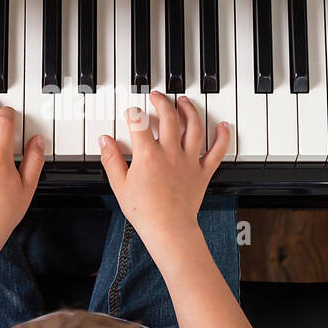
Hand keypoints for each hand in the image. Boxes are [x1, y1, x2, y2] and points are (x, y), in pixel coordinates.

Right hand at [98, 92, 228, 256]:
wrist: (169, 230)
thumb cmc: (145, 211)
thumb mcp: (119, 185)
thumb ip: (111, 159)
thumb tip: (105, 141)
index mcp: (148, 155)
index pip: (140, 123)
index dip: (134, 113)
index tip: (131, 113)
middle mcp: (170, 153)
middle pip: (168, 117)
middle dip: (161, 102)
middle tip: (156, 97)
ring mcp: (189, 160)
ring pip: (193, 127)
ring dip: (189, 110)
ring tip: (183, 101)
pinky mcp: (203, 171)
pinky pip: (216, 150)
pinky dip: (221, 136)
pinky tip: (223, 125)